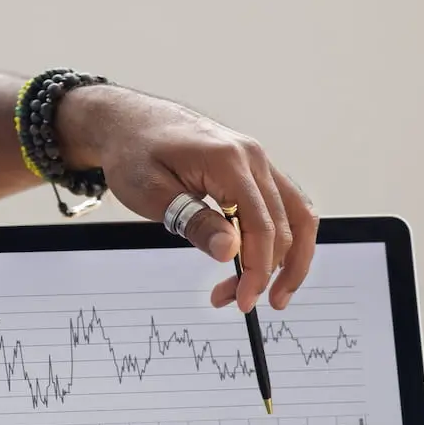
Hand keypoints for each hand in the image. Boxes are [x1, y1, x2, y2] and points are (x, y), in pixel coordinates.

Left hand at [58, 85, 318, 311]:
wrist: (128, 123)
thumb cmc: (134, 153)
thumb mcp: (152, 193)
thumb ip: (194, 221)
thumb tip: (230, 252)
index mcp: (228, 160)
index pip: (260, 225)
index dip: (257, 269)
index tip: (243, 300)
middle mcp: (253, 157)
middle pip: (283, 225)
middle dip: (265, 271)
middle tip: (237, 301)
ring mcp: (257, 161)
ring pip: (295, 215)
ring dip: (288, 258)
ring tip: (270, 292)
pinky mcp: (253, 169)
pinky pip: (283, 205)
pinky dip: (281, 237)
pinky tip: (265, 262)